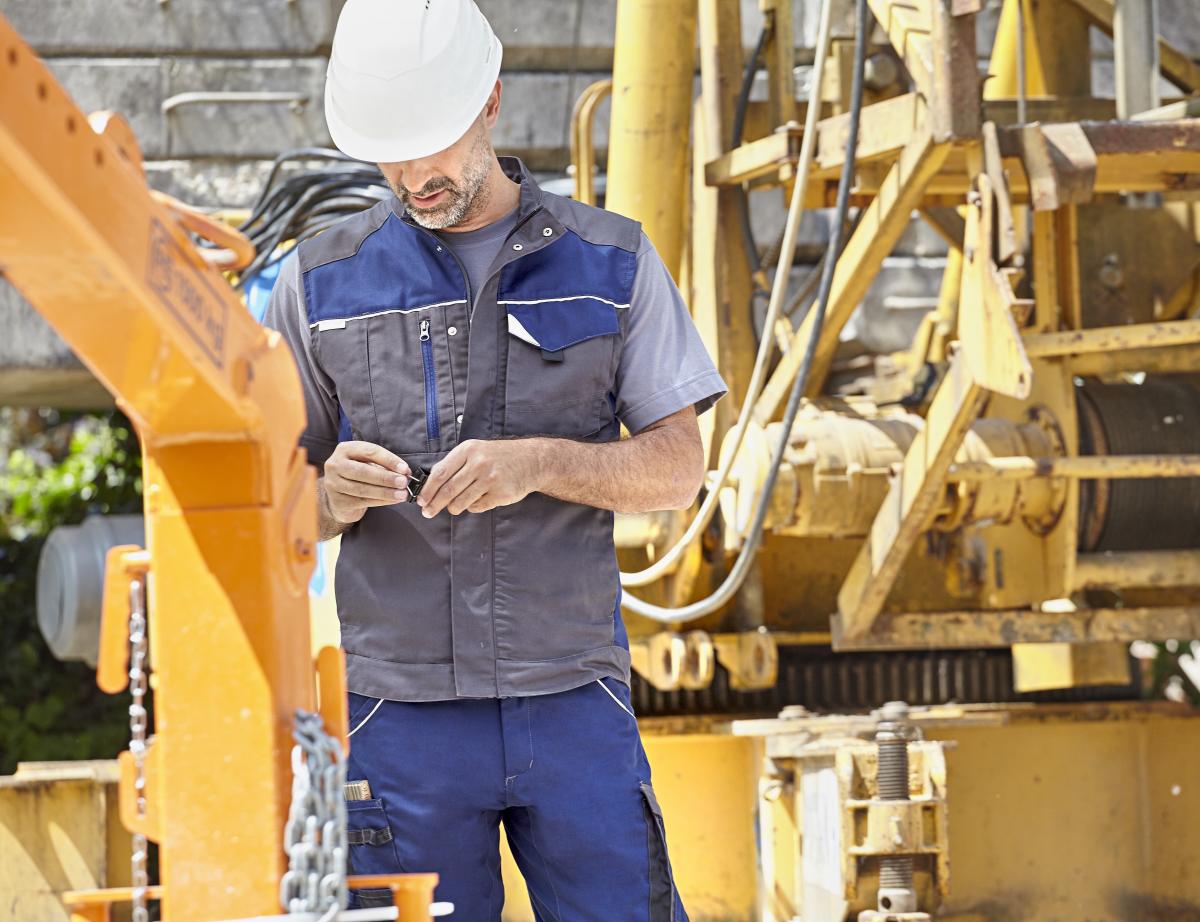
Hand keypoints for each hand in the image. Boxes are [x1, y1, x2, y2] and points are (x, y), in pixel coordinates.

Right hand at [323, 441, 410, 525]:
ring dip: (386, 492)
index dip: (388, 460)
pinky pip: (362, 501)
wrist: (340, 497)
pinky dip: (381, 501)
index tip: (404, 468)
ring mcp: (333, 484)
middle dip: (386, 477)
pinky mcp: (337, 501)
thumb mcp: (368, 464)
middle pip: (363, 471)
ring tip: (402, 494)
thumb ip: (384, 465)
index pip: (369, 451)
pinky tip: (393, 500)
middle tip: (403, 482)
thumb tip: (405, 472)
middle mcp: (335, 465)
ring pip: (363, 489)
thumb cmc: (358, 476)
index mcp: (345, 449)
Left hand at [417, 439, 541, 517]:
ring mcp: (491, 479)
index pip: (440, 473)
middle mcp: (479, 463)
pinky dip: (472, 507)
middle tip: (428, 513)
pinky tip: (476, 501)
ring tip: (453, 507)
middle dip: (435, 504)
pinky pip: (477, 507)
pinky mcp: (501, 494)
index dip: (428, 490)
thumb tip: (431, 485)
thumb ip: (455, 464)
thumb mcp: (476, 450)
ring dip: (453, 508)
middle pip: (448, 490)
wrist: (531, 460)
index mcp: (468, 450)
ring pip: (461, 502)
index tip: (421, 500)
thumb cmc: (499, 456)